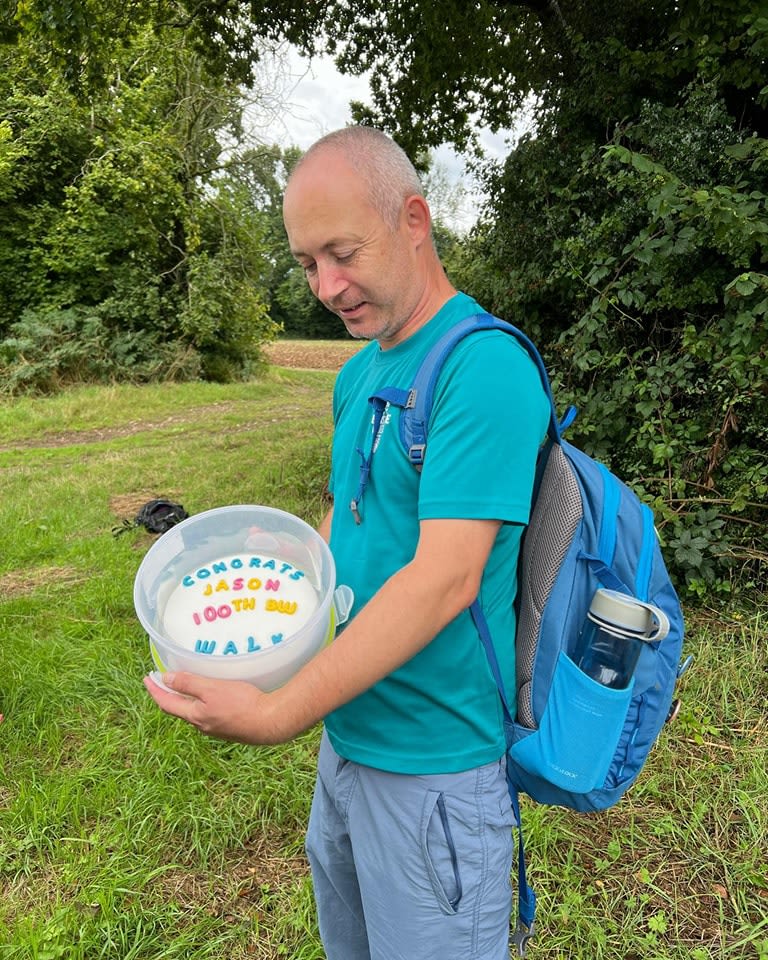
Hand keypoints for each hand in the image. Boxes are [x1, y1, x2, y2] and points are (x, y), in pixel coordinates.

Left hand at [143, 672, 287, 744]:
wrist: (271, 722)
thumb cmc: (242, 704)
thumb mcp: (212, 689)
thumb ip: (188, 684)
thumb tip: (165, 678)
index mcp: (195, 716)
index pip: (167, 703)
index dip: (156, 690)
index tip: (147, 678)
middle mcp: (203, 725)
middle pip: (180, 709)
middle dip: (170, 695)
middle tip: (163, 681)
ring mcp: (217, 728)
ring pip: (196, 712)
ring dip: (187, 699)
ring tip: (187, 686)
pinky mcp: (231, 726)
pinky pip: (210, 713)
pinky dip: (204, 702)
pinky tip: (214, 696)